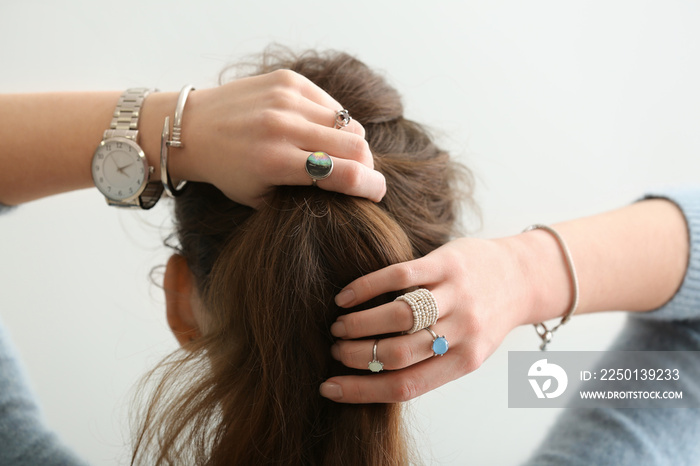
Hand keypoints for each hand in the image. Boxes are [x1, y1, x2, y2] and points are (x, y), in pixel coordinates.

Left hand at [174, 69, 385, 207]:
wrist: (192, 128)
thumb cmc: (228, 170)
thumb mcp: (260, 197)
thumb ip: (304, 197)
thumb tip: (348, 190)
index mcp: (274, 163)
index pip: (344, 175)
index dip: (371, 187)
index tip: (378, 194)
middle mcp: (282, 127)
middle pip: (356, 147)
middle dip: (366, 165)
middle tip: (359, 175)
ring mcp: (286, 99)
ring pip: (348, 123)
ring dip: (351, 144)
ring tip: (338, 154)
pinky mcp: (288, 80)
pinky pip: (331, 104)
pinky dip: (333, 122)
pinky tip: (319, 131)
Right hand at [320, 236, 535, 402]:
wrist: (521, 276)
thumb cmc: (484, 317)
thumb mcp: (467, 348)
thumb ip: (429, 361)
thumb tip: (372, 376)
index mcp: (464, 361)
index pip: (405, 385)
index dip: (362, 390)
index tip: (329, 387)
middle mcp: (461, 331)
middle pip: (397, 353)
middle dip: (357, 355)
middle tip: (336, 349)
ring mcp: (456, 296)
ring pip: (398, 316)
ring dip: (359, 324)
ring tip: (339, 326)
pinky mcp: (447, 264)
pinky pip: (400, 275)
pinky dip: (367, 287)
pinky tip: (346, 296)